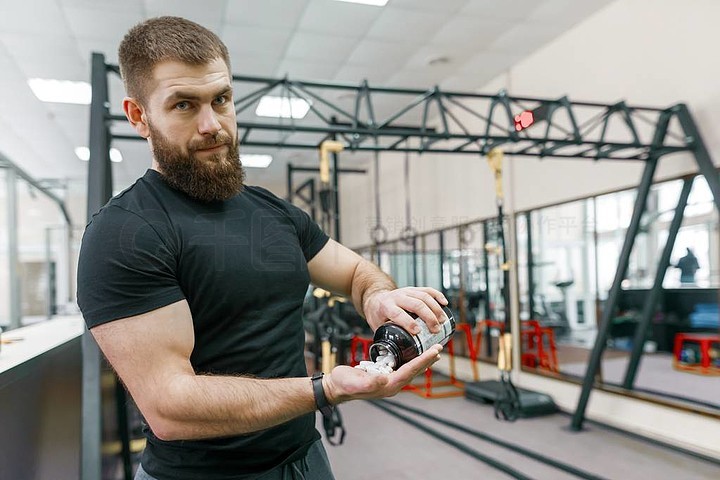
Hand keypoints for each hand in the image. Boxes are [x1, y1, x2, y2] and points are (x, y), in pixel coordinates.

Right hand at [322, 344, 442, 403]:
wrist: (335, 387)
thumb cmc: (343, 384)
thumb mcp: (354, 381)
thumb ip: (368, 382)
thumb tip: (383, 379)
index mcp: (387, 385)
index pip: (410, 370)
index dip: (423, 360)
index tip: (434, 351)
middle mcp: (391, 385)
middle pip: (414, 370)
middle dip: (427, 360)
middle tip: (439, 348)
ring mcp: (388, 381)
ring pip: (410, 369)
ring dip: (421, 360)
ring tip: (432, 352)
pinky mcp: (383, 377)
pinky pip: (402, 367)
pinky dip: (411, 359)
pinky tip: (413, 355)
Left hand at [364, 286, 448, 333]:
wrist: (375, 299)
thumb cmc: (378, 316)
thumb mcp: (377, 327)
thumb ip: (387, 340)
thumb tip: (397, 359)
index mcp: (386, 307)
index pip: (398, 313)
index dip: (408, 322)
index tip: (418, 332)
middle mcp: (397, 297)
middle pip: (415, 304)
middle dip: (428, 317)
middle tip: (436, 330)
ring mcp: (406, 291)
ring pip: (424, 296)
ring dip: (435, 308)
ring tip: (442, 321)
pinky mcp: (413, 289)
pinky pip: (427, 290)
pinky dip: (437, 295)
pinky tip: (444, 303)